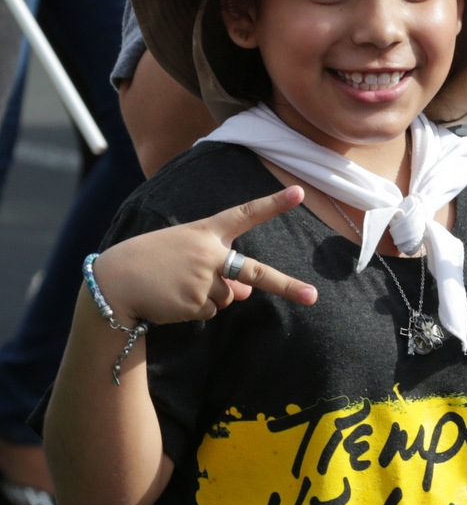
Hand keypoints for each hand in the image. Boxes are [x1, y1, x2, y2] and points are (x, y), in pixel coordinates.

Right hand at [92, 186, 316, 325]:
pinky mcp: (195, 303)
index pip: (245, 213)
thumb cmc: (152, 261)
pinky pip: (210, 312)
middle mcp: (211, 254)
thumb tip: (247, 294)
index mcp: (207, 231)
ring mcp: (204, 279)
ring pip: (226, 298)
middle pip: (255, 272)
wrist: (115, 281)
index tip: (299, 192)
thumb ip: (220, 267)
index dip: (273, 203)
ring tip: (177, 285)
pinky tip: (172, 299)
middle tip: (313, 296)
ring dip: (208, 296)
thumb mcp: (187, 254)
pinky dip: (195, 309)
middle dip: (286, 285)